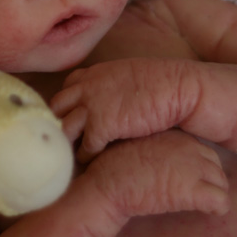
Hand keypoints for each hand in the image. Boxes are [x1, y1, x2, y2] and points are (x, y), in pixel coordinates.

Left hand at [51, 59, 196, 160]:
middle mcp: (86, 87)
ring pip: (64, 129)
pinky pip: (85, 147)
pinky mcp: (102, 126)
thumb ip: (109, 87)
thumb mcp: (126, 77)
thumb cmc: (161, 84)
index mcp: (93, 74)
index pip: (65, 90)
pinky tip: (92, 162)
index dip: (67, 107)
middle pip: (56, 109)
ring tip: (72, 156)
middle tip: (64, 142)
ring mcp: (91, 106)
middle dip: (58, 124)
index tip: (70, 120)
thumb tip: (105, 99)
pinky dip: (86, 156)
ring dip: (68, 144)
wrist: (180, 88)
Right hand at [86, 130, 229, 223]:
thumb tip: (167, 160)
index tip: (184, 179)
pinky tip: (206, 212)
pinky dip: (217, 209)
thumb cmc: (115, 167)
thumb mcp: (139, 145)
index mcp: (177, 135)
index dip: (196, 167)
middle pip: (216, 166)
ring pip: (222, 183)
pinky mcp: (192, 191)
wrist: (107, 183)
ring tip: (198, 205)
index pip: (202, 150)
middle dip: (208, 181)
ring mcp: (193, 168)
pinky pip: (221, 202)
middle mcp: (190, 147)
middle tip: (192, 194)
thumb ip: (159, 147)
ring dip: (213, 194)